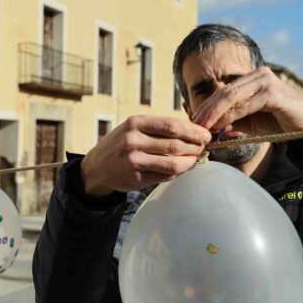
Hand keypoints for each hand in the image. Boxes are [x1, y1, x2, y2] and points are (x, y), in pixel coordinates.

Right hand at [80, 116, 210, 196]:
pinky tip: (183, 168)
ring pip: (173, 163)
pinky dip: (178, 173)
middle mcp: (133, 141)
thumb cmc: (120, 144)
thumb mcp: (133, 128)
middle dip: (195, 147)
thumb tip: (192, 131)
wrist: (96, 167)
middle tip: (204, 147)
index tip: (205, 134)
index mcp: (135, 123)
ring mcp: (134, 161)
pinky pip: (165, 176)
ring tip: (196, 159)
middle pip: (175, 145)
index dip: (193, 130)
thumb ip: (158, 128)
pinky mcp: (136, 178)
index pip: (172, 125)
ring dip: (190, 162)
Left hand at [190, 66, 302, 137]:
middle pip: (224, 92)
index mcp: (252, 78)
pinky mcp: (273, 93)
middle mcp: (259, 75)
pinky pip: (246, 105)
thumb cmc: (279, 123)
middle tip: (194, 125)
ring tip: (203, 128)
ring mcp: (266, 81)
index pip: (223, 90)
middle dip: (207, 110)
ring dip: (215, 114)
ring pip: (232, 96)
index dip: (206, 105)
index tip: (193, 120)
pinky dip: (231, 116)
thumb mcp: (251, 123)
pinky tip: (221, 127)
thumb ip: (233, 122)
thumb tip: (212, 128)